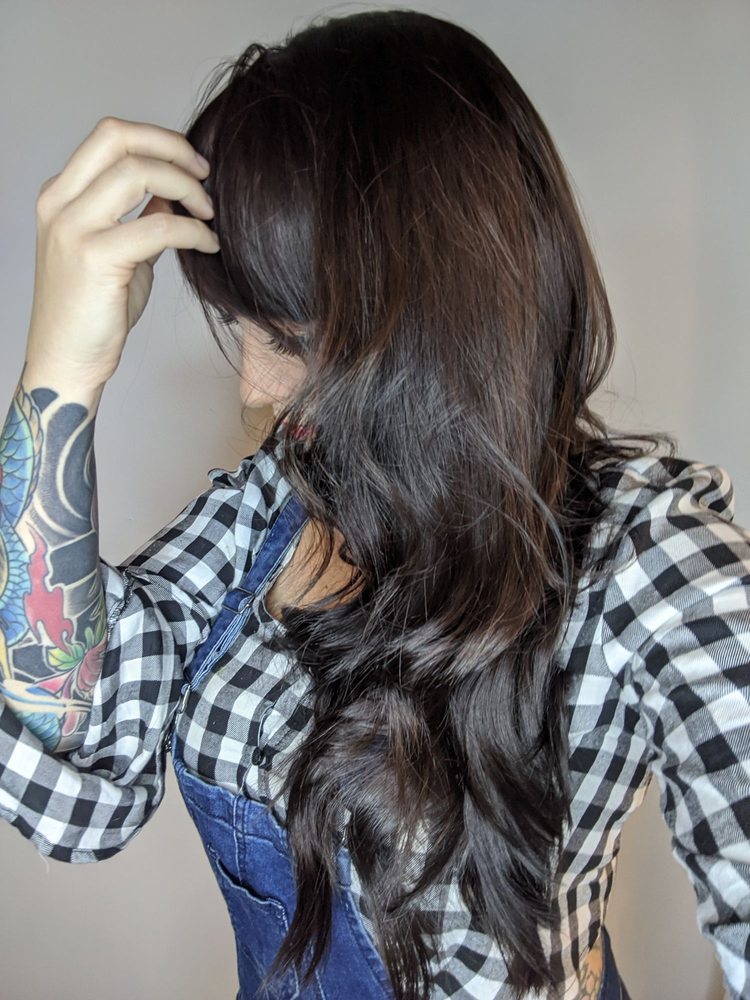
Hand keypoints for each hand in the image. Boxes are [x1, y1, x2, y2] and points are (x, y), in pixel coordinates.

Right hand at [25, 115, 219, 385]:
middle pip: (117, 137)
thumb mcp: (119, 253)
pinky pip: (158, 226)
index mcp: (62, 195)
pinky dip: (193, 230)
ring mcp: (73, 228)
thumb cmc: (93, 312)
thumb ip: (141, 219)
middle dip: (172, 148)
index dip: (158, 139)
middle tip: (205, 175)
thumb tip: (174, 194)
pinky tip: (208, 244)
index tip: (192, 163)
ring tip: (209, 213)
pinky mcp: (95, 258)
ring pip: (137, 172)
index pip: (110, 136)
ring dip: (185, 187)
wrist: (67, 359)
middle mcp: (61, 203)